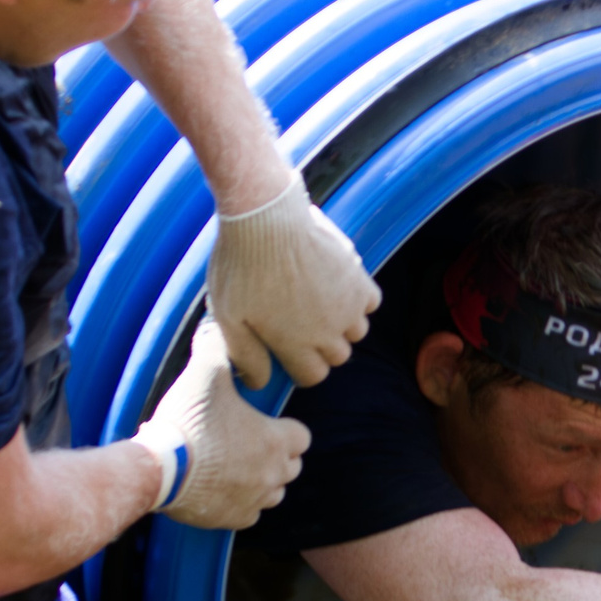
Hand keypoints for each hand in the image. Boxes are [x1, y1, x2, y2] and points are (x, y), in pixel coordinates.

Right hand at [144, 320, 311, 529]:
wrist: (157, 469)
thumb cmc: (187, 421)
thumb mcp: (205, 372)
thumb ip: (218, 347)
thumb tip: (219, 325)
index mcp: (276, 441)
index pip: (301, 437)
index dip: (286, 429)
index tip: (266, 423)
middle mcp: (273, 474)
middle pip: (291, 466)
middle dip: (276, 455)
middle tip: (247, 442)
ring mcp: (254, 500)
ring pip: (273, 493)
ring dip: (261, 480)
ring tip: (235, 466)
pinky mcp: (233, 520)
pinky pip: (250, 513)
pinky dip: (241, 503)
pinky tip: (221, 487)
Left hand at [207, 179, 380, 387]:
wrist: (264, 216)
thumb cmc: (240, 265)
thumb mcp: (228, 317)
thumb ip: (245, 355)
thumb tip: (259, 384)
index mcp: (294, 343)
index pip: (313, 376)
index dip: (299, 367)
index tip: (288, 350)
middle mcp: (327, 330)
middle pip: (338, 357)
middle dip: (320, 348)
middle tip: (300, 324)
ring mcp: (347, 303)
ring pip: (357, 332)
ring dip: (342, 326)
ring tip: (319, 306)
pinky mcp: (358, 276)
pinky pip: (372, 303)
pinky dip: (359, 301)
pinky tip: (338, 289)